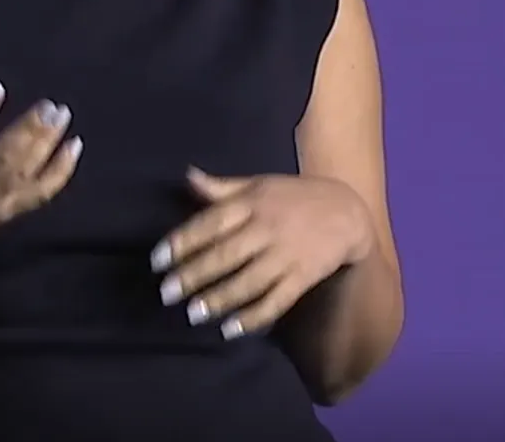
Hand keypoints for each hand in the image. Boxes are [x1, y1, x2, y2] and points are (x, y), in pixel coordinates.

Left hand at [151, 168, 370, 339]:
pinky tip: (231, 329)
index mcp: (252, 203)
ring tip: (193, 315)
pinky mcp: (303, 277)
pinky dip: (254, 317)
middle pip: (226, 255)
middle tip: (166, 293)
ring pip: (248, 281)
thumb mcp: (258, 185)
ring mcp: (286, 255)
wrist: (347, 212)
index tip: (157, 261)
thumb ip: (222, 188)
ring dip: (219, 299)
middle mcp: (267, 228)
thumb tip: (186, 175)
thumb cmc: (293, 197)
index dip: (182, 241)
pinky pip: (276, 301)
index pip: (211, 222)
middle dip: (194, 276)